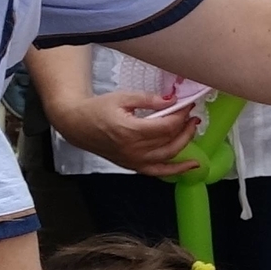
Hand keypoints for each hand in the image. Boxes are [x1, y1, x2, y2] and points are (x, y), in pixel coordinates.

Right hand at [46, 91, 199, 175]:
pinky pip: (159, 171)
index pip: (166, 126)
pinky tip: (193, 165)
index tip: (188, 105)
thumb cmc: (98, 109)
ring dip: (185, 142)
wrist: (77, 125)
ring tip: (193, 128)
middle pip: (170, 140)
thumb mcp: (123, 98)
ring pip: (168, 155)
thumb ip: (149, 100)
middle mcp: (133, 150)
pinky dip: (177, 170)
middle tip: (192, 114)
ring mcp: (133, 161)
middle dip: (185, 126)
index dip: (181, 115)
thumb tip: (172, 100)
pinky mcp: (133, 166)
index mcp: (130, 131)